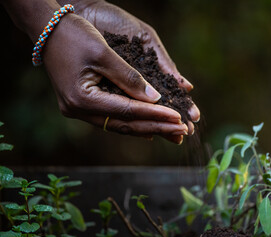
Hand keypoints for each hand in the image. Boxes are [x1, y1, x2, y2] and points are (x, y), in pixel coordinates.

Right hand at [42, 14, 188, 142]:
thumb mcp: (104, 53)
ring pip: (119, 124)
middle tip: (182, 131)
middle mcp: (79, 110)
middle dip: (156, 127)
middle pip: (125, 125)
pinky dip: (132, 120)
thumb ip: (130, 78)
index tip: (179, 118)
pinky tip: (149, 126)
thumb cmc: (73, 35)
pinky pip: (112, 117)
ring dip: (147, 126)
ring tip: (171, 131)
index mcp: (82, 100)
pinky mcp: (82, 104)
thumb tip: (155, 98)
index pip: (128, 112)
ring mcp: (78, 110)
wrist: (46, 28)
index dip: (155, 115)